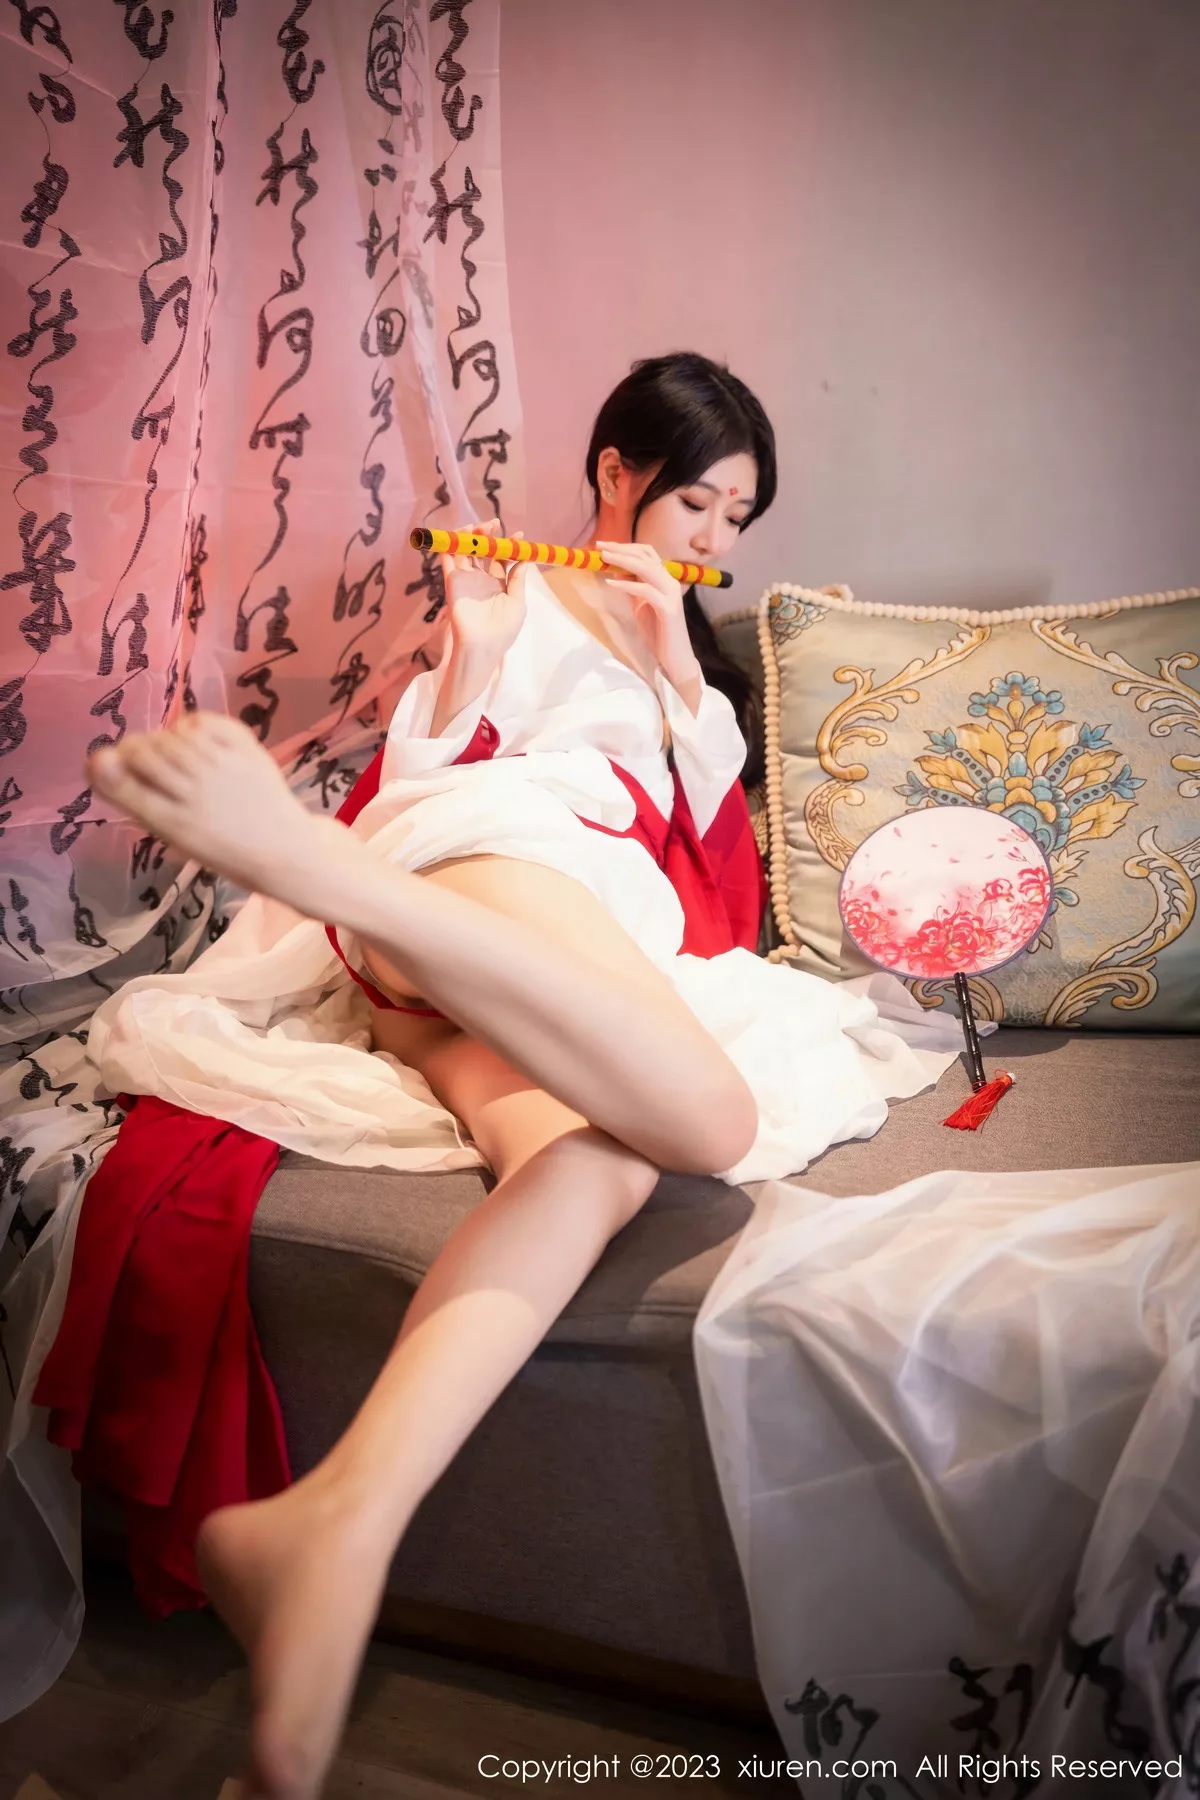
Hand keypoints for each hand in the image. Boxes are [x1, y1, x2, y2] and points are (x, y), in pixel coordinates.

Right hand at [442, 516, 525, 661]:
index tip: (518, 535)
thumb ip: (518, 579)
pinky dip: (452, 544)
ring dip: (471, 535)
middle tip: (494, 525)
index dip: (508, 545)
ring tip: (480, 528)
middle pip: (482, 550)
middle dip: (488, 535)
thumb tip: (525, 558)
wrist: (482, 646)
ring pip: (464, 550)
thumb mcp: (518, 603)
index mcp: (498, 584)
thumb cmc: (503, 630)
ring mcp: (465, 579)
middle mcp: (480, 579)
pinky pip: (448, 558)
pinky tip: (462, 535)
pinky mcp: (452, 581)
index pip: (501, 558)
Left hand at [595, 540, 701, 702]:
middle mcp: (670, 582)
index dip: (625, 547)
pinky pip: (645, 590)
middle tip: (600, 546)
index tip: (604, 546)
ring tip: (603, 558)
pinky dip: (627, 584)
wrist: (675, 658)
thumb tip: (616, 572)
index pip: (646, 553)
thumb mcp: (640, 606)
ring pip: (646, 568)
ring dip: (623, 560)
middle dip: (621, 549)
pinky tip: (611, 583)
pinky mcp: (668, 609)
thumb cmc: (658, 633)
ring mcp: (671, 594)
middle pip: (646, 555)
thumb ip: (632, 588)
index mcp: (664, 580)